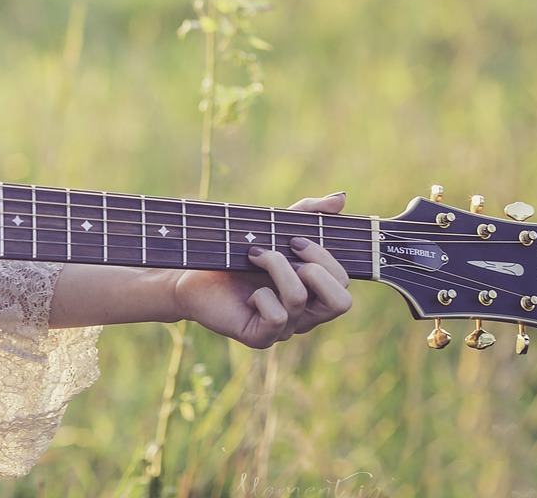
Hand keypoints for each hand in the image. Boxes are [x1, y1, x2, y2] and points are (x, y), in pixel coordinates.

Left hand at [170, 192, 353, 348]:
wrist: (192, 273)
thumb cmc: (236, 251)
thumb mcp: (273, 227)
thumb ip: (308, 214)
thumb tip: (341, 199)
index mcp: (314, 292)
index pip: (344, 284)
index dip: (326, 258)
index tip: (295, 239)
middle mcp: (305, 314)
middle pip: (341, 303)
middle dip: (315, 267)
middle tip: (286, 248)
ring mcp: (286, 328)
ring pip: (300, 299)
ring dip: (276, 266)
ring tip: (254, 255)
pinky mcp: (262, 337)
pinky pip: (277, 316)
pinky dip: (261, 295)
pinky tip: (246, 293)